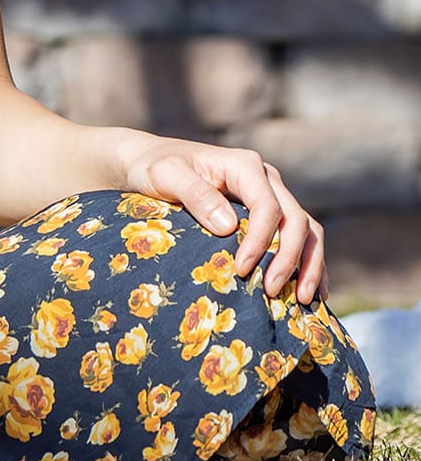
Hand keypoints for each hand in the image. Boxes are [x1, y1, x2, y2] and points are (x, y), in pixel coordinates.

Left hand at [117, 137, 327, 306]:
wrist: (150, 161)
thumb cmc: (155, 167)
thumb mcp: (166, 175)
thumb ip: (195, 194)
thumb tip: (229, 227)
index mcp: (244, 165)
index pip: (267, 207)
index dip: (261, 241)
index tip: (241, 270)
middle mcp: (266, 178)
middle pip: (296, 220)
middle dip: (291, 259)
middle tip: (272, 291)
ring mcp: (272, 195)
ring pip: (307, 229)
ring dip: (310, 265)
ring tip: (304, 299)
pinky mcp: (271, 213)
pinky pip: (301, 237)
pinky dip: (309, 263)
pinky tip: (310, 291)